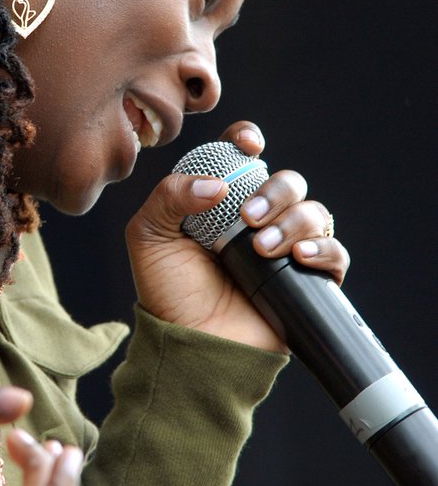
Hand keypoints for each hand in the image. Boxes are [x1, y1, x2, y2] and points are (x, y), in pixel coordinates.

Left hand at [125, 121, 350, 351]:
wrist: (190, 344)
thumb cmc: (167, 291)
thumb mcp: (149, 235)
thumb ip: (170, 196)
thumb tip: (217, 185)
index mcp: (222, 201)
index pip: (244, 157)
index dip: (249, 141)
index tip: (248, 146)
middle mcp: (258, 219)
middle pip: (287, 181)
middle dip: (273, 191)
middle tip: (246, 219)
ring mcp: (285, 248)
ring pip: (313, 212)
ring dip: (291, 222)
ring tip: (261, 248)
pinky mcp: (307, 280)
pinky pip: (335, 252)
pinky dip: (323, 249)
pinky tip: (299, 258)